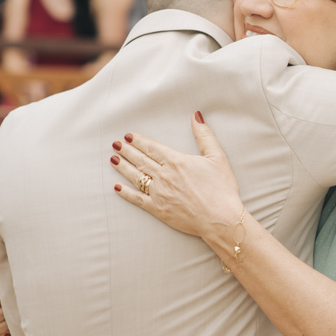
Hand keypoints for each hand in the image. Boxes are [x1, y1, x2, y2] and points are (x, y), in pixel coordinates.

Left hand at [110, 111, 244, 242]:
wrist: (220, 219)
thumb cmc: (222, 189)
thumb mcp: (218, 157)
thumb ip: (205, 135)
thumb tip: (196, 116)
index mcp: (177, 161)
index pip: (152, 148)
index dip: (139, 141)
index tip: (128, 136)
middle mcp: (164, 176)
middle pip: (141, 160)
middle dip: (126, 151)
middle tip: (116, 144)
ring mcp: (159, 193)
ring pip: (135, 177)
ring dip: (123, 167)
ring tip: (113, 159)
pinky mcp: (158, 209)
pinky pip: (137, 199)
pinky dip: (126, 193)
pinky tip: (117, 187)